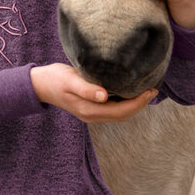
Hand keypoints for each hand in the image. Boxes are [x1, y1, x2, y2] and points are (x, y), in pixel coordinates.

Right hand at [31, 62, 154, 123]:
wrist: (41, 85)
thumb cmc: (55, 79)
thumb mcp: (70, 80)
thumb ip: (87, 89)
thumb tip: (104, 96)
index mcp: (90, 110)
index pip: (121, 111)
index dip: (139, 102)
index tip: (151, 90)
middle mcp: (93, 115)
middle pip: (123, 115)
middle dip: (140, 104)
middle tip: (153, 89)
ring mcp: (92, 114)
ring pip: (120, 114)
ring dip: (134, 104)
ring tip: (146, 90)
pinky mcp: (91, 108)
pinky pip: (113, 109)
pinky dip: (125, 102)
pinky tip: (130, 91)